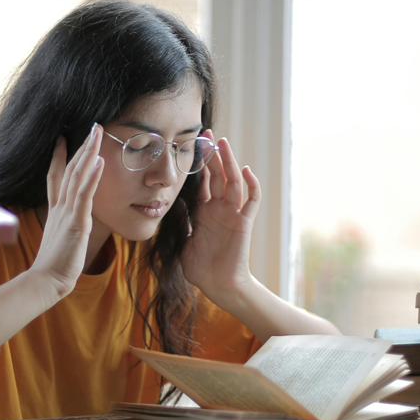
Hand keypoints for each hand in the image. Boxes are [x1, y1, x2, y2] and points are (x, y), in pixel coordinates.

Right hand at [30, 124, 104, 297]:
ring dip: (88, 152)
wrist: (46, 280)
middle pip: (70, 169)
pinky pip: (84, 195)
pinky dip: (92, 177)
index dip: (60, 156)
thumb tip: (70, 223)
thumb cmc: (55, 265)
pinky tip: (99, 161)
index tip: (62, 138)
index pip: (56, 176)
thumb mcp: (60, 238)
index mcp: (56, 210)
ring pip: (77, 176)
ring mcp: (67, 212)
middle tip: (92, 126)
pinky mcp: (76, 223)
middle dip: (81, 146)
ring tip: (97, 133)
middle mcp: (60, 206)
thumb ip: (64, 226)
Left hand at [181, 132, 261, 305]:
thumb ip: (178, 220)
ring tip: (223, 143)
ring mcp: (233, 214)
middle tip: (207, 133)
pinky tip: (246, 171)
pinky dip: (252, 185)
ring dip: (229, 162)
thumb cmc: (200, 267)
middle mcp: (219, 208)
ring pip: (233, 182)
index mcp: (203, 210)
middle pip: (218, 175)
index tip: (190, 144)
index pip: (201, 180)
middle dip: (213, 154)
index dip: (198, 163)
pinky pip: (252, 201)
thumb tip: (168, 201)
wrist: (217, 286)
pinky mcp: (244, 223)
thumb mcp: (182, 239)